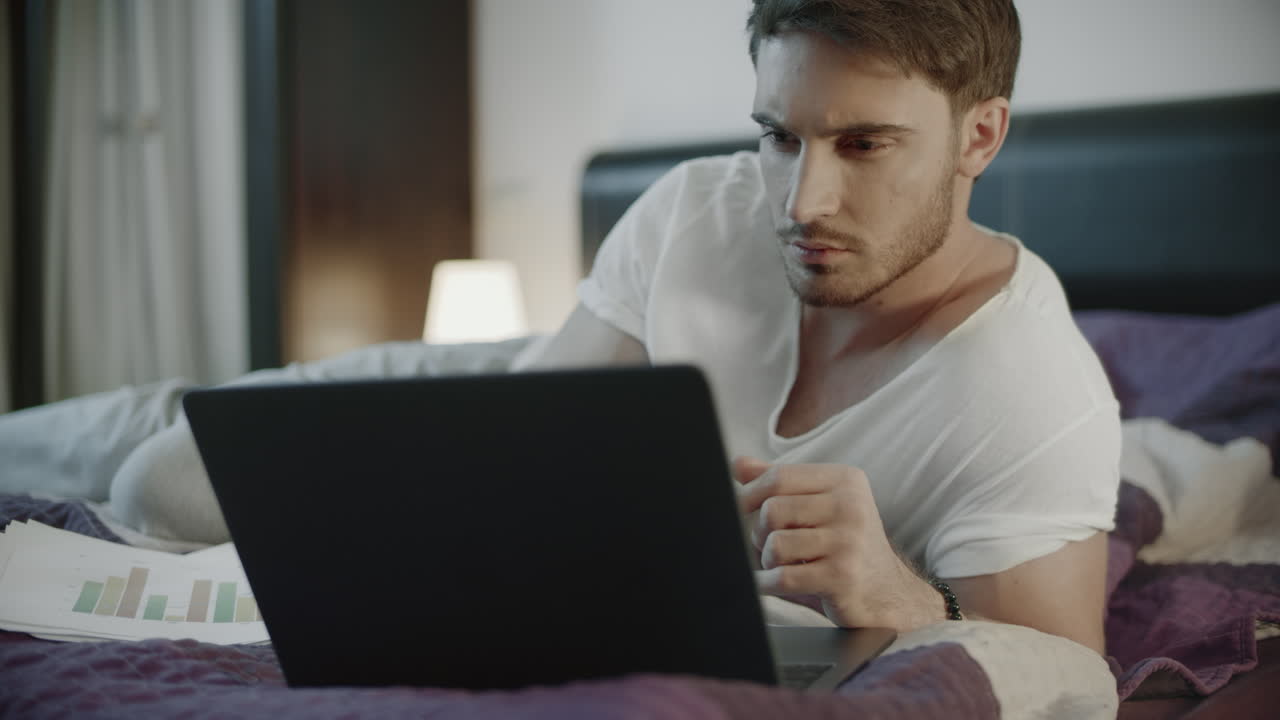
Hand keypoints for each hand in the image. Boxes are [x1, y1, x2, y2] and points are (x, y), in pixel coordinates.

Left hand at [734, 457, 942, 630]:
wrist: (888, 593)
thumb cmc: (845, 547)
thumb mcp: (819, 506)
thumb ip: (780, 483)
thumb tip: (738, 464)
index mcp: (845, 480)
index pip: (779, 477)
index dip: (749, 495)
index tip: (740, 510)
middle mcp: (851, 505)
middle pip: (772, 510)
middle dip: (759, 533)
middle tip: (771, 546)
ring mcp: (849, 541)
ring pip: (775, 544)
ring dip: (767, 561)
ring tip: (784, 565)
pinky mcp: (842, 576)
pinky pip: (783, 577)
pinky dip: (768, 583)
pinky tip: (772, 583)